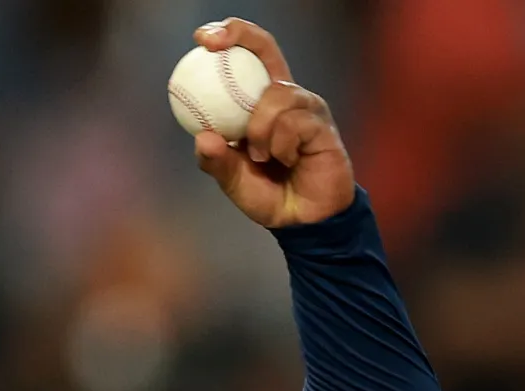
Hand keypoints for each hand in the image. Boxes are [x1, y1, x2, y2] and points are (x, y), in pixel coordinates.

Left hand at [190, 18, 354, 227]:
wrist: (301, 222)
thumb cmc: (268, 194)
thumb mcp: (232, 179)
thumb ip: (215, 161)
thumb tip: (202, 138)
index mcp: (260, 101)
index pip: (247, 57)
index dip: (228, 37)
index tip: (200, 40)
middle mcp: (286, 96)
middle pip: (266, 48)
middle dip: (240, 35)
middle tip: (212, 44)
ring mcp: (307, 108)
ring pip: (276, 95)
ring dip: (259, 128)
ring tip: (259, 156)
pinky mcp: (323, 125)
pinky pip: (293, 123)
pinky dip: (280, 145)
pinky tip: (286, 160)